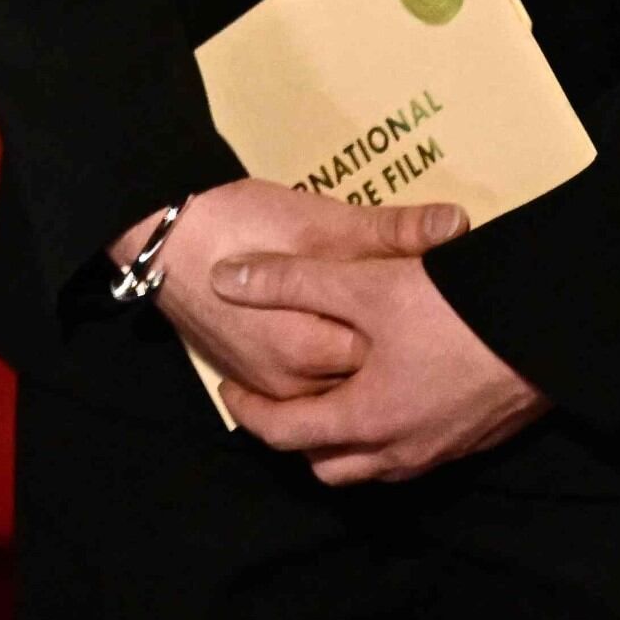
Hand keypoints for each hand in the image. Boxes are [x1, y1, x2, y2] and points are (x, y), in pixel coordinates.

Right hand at [131, 181, 461, 407]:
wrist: (163, 237)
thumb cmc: (239, 221)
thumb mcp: (319, 220)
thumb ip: (389, 231)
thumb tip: (456, 225)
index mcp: (313, 346)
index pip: (393, 360)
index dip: (423, 338)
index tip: (447, 317)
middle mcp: (293, 384)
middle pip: (368, 388)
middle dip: (399, 364)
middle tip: (428, 330)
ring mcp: (271, 389)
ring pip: (338, 399)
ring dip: (367, 378)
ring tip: (399, 344)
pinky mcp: (255, 383)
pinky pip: (308, 398)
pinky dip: (334, 382)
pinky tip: (354, 351)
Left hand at [208, 220, 549, 484]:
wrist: (550, 328)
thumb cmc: (453, 309)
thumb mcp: (363, 284)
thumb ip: (289, 280)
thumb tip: (225, 278)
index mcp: (366, 421)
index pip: (285, 434)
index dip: (248, 410)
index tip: (229, 386)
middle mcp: (401, 452)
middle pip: (328, 464)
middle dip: (296, 435)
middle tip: (276, 396)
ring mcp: (441, 452)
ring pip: (372, 466)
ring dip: (342, 439)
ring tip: (329, 393)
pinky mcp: (474, 442)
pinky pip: (411, 454)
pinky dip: (384, 434)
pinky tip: (389, 391)